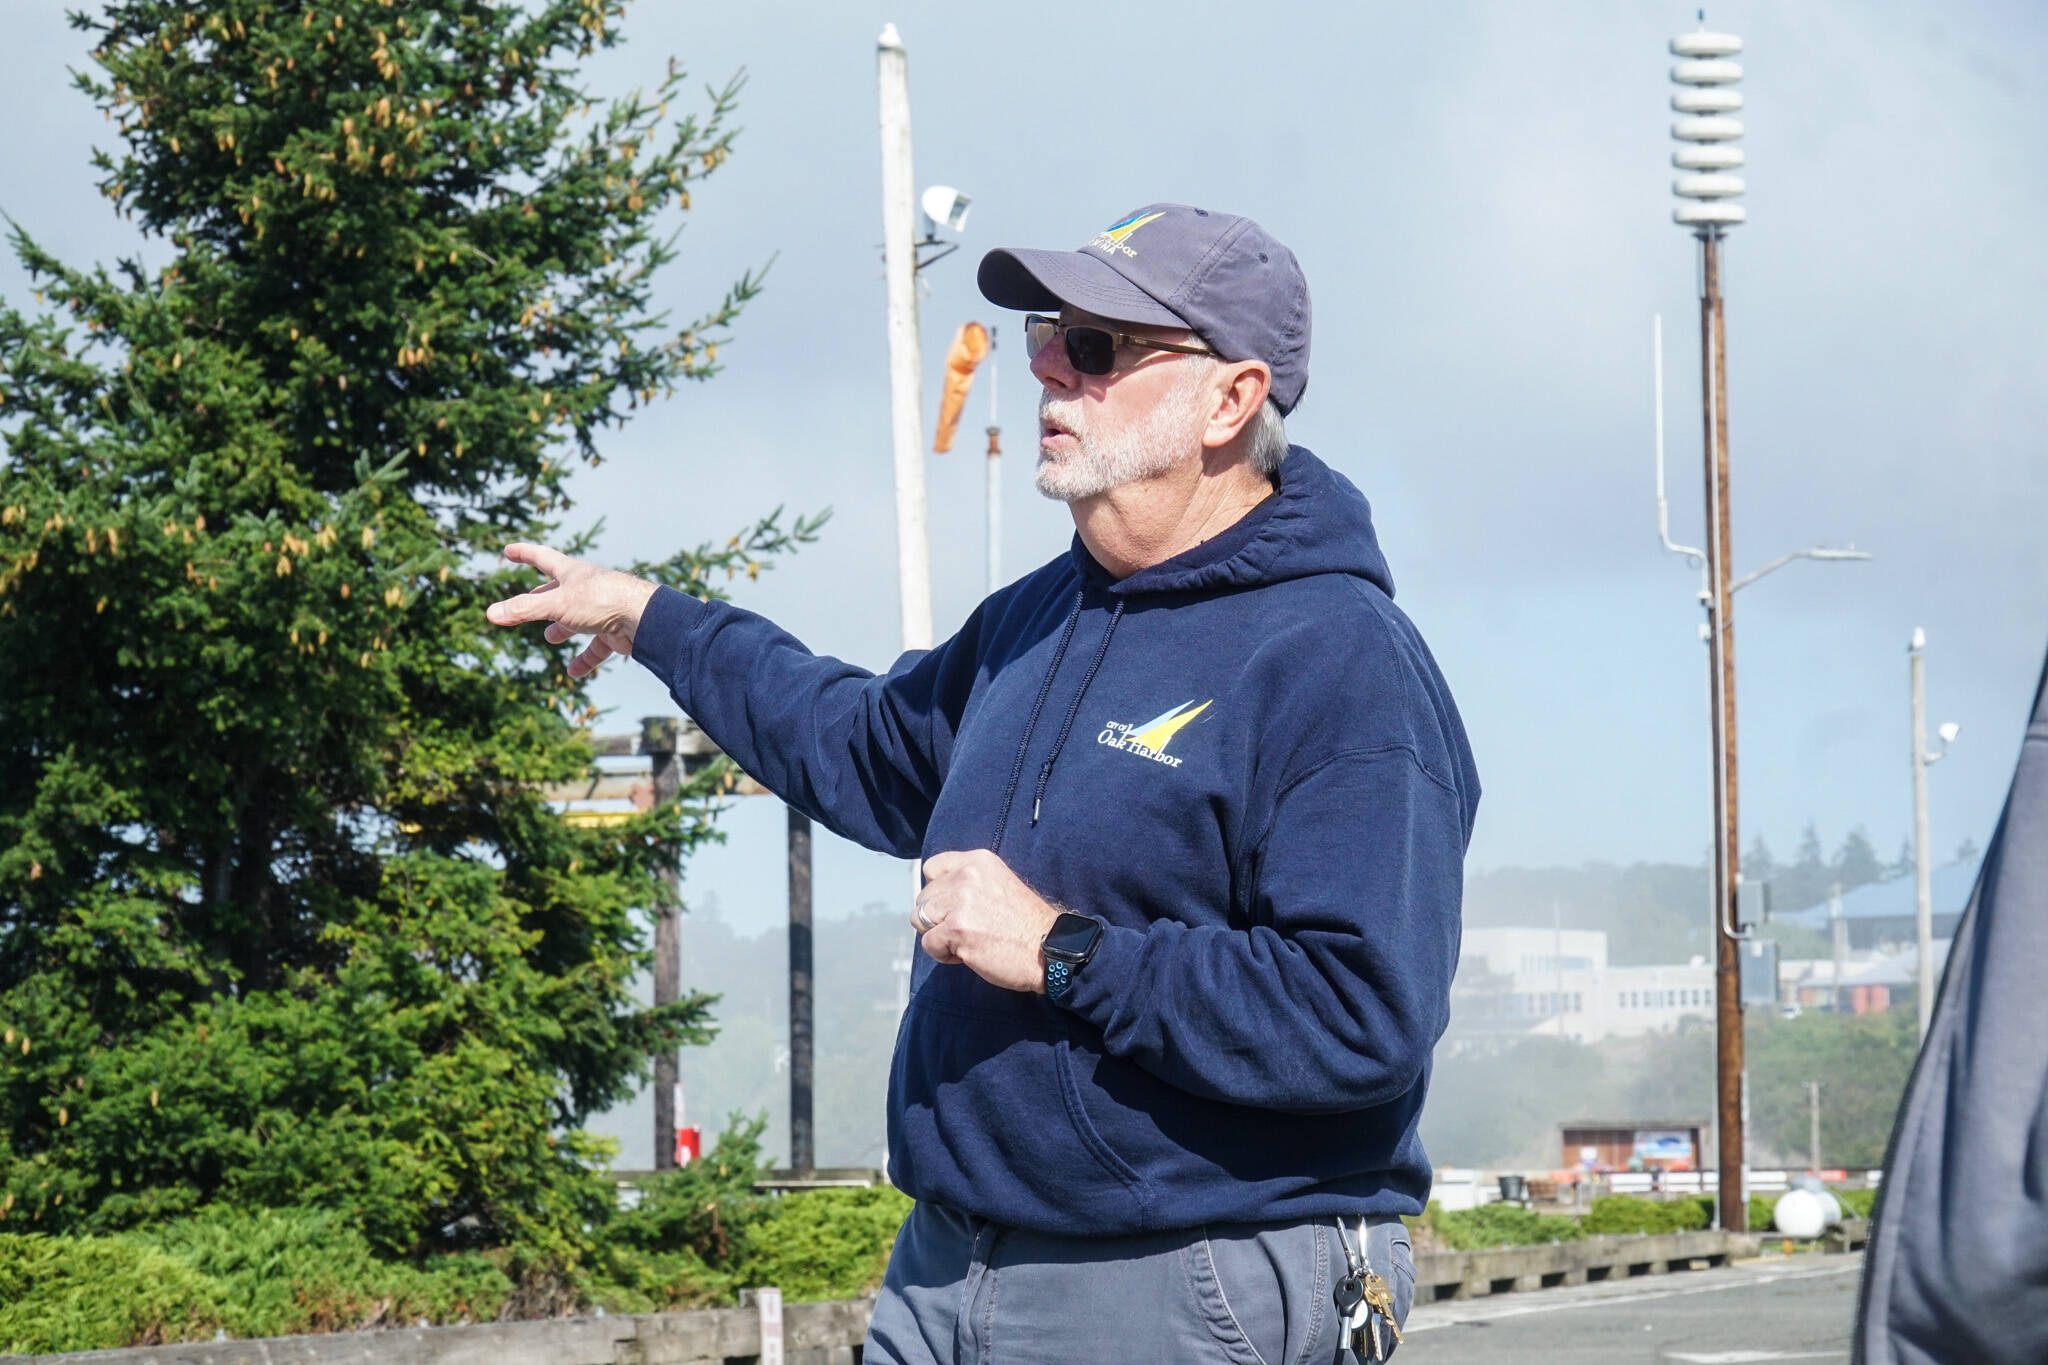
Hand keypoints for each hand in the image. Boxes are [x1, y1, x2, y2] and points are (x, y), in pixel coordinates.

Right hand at [485, 542, 659, 677]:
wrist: (645, 618)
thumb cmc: (603, 601)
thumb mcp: (557, 604)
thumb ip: (524, 610)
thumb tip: (491, 613)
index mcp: (573, 573)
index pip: (542, 557)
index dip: (524, 553)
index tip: (508, 550)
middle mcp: (588, 589)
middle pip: (559, 591)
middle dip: (542, 597)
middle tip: (528, 601)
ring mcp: (602, 609)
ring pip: (578, 618)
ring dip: (563, 627)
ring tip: (550, 636)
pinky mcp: (615, 631)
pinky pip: (597, 646)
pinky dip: (585, 658)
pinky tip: (575, 672)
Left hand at [913, 849, 1062, 993]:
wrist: (1050, 949)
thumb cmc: (1026, 924)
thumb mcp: (999, 884)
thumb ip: (968, 882)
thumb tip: (935, 896)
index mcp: (978, 861)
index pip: (932, 867)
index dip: (937, 891)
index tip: (952, 906)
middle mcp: (967, 876)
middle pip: (924, 896)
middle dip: (937, 917)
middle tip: (966, 930)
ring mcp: (961, 902)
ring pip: (919, 918)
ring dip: (937, 935)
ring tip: (964, 941)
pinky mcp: (957, 929)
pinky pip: (928, 943)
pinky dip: (943, 954)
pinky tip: (967, 954)